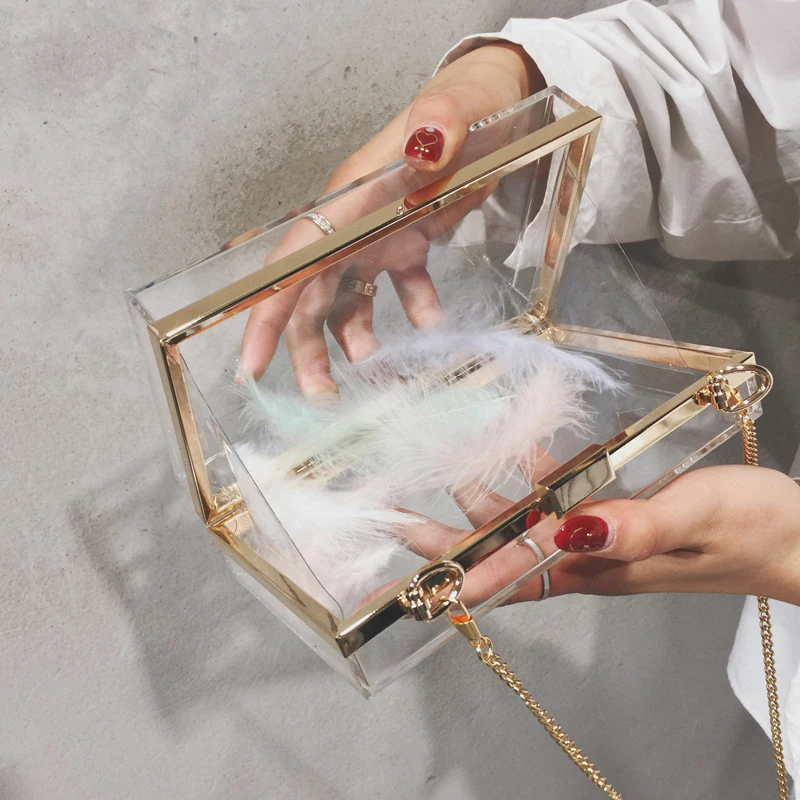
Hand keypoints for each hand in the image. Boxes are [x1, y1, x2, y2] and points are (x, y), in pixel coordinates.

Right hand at [238, 43, 540, 392]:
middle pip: (313, 298)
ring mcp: (379, 238)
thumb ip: (440, 125)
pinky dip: (416, 320)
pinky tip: (436, 336)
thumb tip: (425, 143)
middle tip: (323, 400)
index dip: (266, 315)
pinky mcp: (409, 244)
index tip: (251, 366)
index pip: (293, 264)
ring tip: (383, 383)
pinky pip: (403, 294)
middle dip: (310, 351)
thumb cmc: (471, 104)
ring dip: (358, 348)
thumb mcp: (456, 111)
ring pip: (351, 305)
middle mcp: (353, 227)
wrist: (499, 102)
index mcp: (348, 202)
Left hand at [388, 466, 799, 606]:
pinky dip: (534, 479)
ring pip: (526, 523)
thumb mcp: (694, 520)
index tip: (408, 553)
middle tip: (398, 507)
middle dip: (450, 532)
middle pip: (502, 549)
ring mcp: (599, 539)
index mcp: (595, 568)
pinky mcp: (617, 519)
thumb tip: (567, 528)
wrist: (798, 540)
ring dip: (485, 500)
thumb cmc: (753, 531)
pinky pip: (560, 501)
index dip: (455, 567)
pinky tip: (518, 450)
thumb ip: (632, 526)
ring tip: (445, 464)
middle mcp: (586, 559)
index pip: (508, 574)